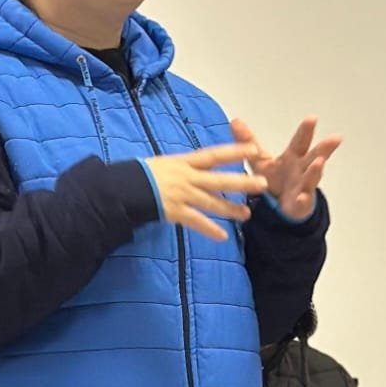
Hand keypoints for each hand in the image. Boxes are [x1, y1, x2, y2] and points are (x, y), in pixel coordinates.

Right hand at [145, 141, 267, 240]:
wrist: (123, 187)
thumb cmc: (141, 174)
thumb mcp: (164, 163)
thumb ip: (183, 167)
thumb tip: (195, 168)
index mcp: (184, 162)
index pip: (214, 154)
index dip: (235, 151)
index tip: (254, 149)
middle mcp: (186, 177)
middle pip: (219, 180)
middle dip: (242, 183)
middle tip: (262, 184)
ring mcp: (181, 194)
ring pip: (211, 203)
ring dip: (230, 210)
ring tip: (247, 214)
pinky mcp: (175, 211)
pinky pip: (196, 221)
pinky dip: (209, 229)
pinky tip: (223, 237)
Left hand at [231, 116, 340, 221]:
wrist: (279, 206)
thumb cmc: (275, 179)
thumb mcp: (259, 159)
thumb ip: (248, 141)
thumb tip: (234, 121)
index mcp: (293, 157)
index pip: (301, 141)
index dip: (306, 131)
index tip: (312, 119)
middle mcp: (302, 170)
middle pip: (314, 156)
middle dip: (324, 148)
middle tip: (334, 138)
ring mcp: (303, 187)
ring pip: (312, 177)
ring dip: (316, 171)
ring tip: (319, 162)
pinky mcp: (300, 204)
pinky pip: (302, 201)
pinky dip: (302, 199)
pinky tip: (301, 197)